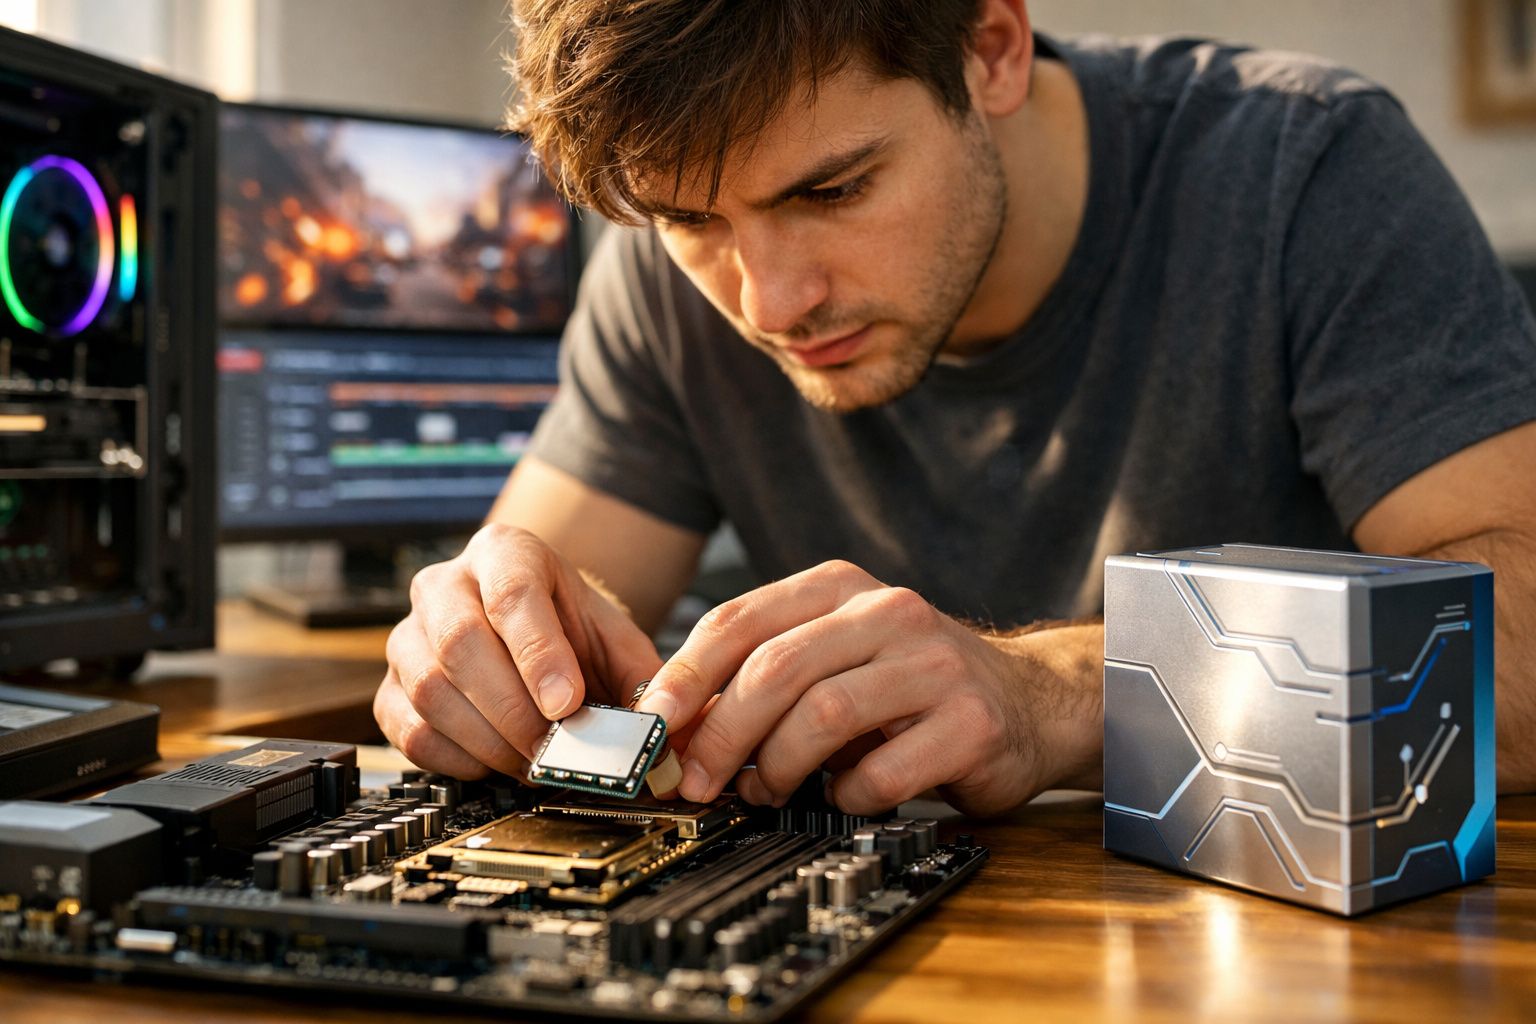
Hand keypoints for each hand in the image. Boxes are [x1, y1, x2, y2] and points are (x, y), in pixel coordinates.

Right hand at [373, 523, 662, 777]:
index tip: (567, 704)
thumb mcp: (614, 636)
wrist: (532, 627)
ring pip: (430, 690)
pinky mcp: (389, 687)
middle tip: (553, 748)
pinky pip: (408, 730)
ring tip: (533, 761)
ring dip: (487, 739)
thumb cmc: (570, 628)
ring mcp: (408, 635)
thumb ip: (639, 676)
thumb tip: (655, 728)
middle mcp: (445, 585)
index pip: (512, 595)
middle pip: (461, 642)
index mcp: (504, 552)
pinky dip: (456, 758)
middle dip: (513, 708)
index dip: (539, 655)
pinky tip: (496, 762)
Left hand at [635, 560, 1079, 815]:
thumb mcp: (834, 660)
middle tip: (697, 781)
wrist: (1030, 700)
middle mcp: (888, 613)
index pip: (741, 619)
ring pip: (823, 714)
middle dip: (721, 734)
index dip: (686, 675)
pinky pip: (882, 771)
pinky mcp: (970, 722)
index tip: (653, 724)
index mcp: (840, 589)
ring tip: (767, 791)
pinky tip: (846, 796)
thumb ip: (763, 679)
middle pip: (775, 668)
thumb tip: (677, 727)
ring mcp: (934, 664)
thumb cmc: (911, 686)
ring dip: (778, 767)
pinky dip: (848, 795)